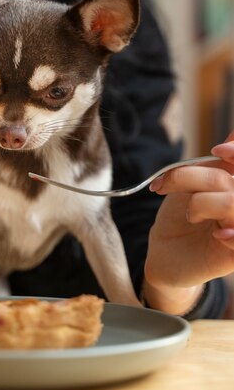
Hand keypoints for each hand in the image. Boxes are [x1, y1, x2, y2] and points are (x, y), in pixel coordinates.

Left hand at [143, 133, 233, 314]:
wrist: (163, 253)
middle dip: (195, 177)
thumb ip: (210, 164)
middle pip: (228, 179)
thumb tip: (232, 136)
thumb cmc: (178, 217)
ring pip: (232, 203)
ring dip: (202, 204)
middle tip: (166, 185)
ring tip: (191, 215)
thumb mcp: (188, 184)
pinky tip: (218, 236)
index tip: (219, 150)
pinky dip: (230, 234)